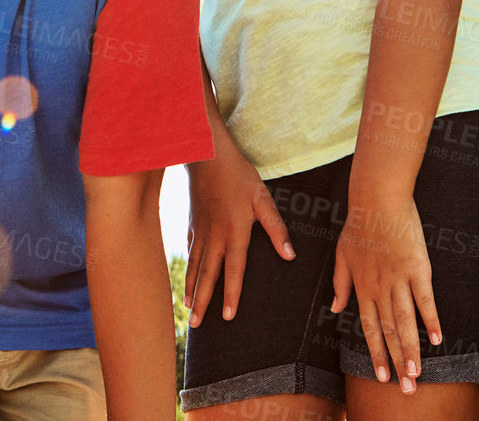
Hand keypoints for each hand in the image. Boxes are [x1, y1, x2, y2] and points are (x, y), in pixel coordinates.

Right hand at [184, 141, 293, 326]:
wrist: (206, 155)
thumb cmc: (238, 175)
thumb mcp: (262, 199)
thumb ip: (276, 228)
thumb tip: (290, 256)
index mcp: (234, 234)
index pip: (233, 272)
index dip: (230, 296)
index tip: (227, 317)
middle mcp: (214, 237)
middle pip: (207, 276)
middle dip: (202, 302)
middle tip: (196, 324)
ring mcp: (200, 230)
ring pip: (194, 265)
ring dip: (191, 288)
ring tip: (188, 308)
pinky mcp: (192, 221)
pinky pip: (189, 249)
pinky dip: (188, 266)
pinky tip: (188, 275)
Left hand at [331, 189, 439, 394]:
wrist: (376, 198)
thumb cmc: (359, 224)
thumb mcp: (341, 253)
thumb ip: (340, 283)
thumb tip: (337, 308)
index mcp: (362, 285)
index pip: (369, 327)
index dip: (376, 353)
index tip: (382, 377)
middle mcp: (379, 286)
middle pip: (389, 331)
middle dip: (397, 362)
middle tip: (407, 390)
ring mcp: (399, 278)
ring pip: (406, 321)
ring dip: (412, 349)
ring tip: (418, 373)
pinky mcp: (417, 267)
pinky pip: (424, 298)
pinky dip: (431, 319)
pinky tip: (437, 339)